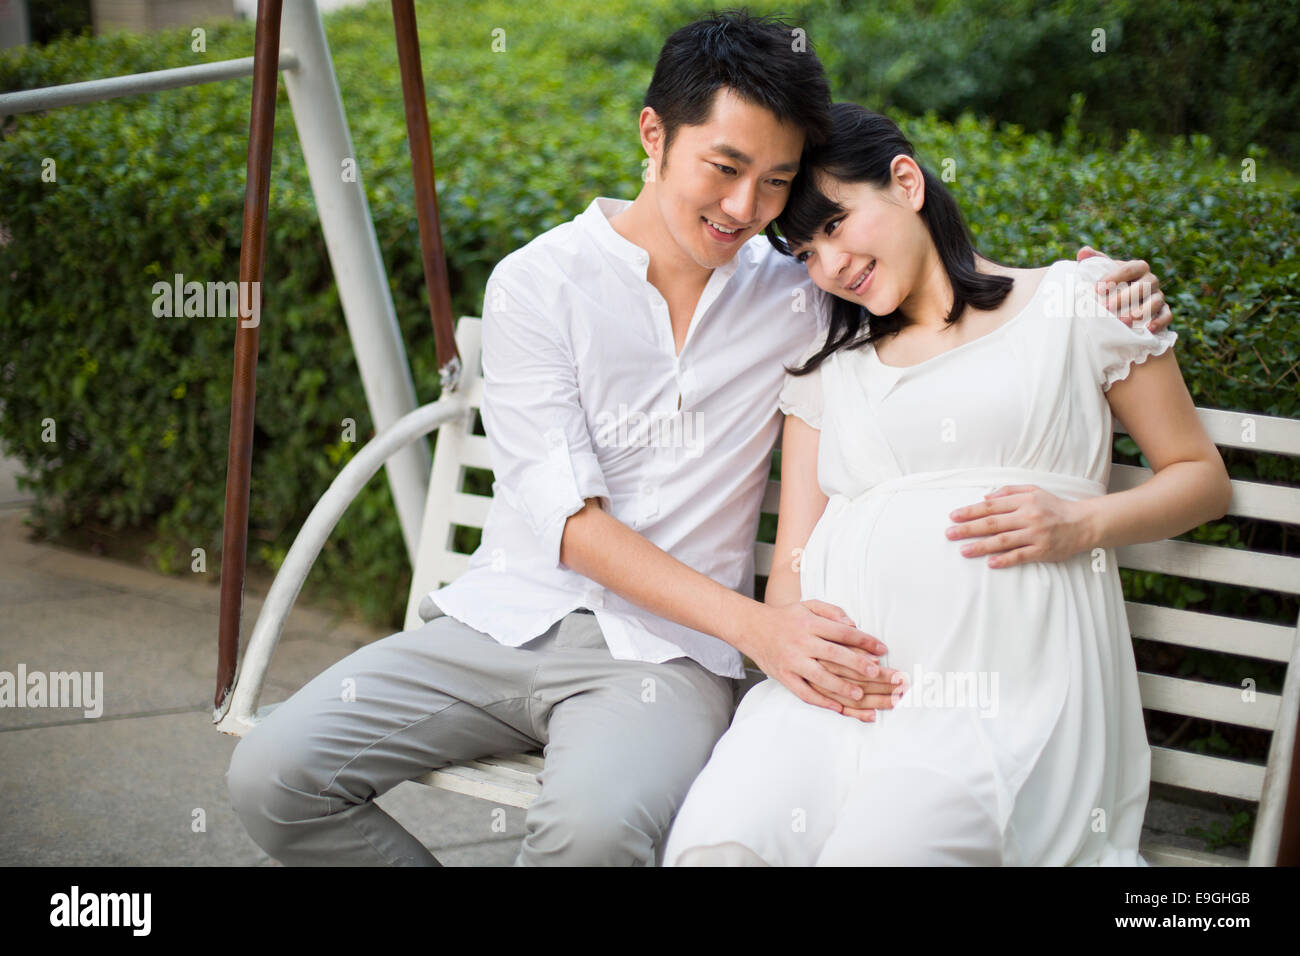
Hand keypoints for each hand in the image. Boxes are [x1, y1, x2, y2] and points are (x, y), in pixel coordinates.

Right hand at [746, 600, 901, 719]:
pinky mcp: (784, 676)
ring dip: (841, 687)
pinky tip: (837, 707)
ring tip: (861, 695)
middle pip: (834, 654)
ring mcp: (792, 661)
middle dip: (858, 664)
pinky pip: (803, 692)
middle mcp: (801, 642)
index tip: (882, 649)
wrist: (751, 627)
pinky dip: (820, 701)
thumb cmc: (785, 617)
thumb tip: (853, 625)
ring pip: (820, 677)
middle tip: (878, 673)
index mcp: (810, 623)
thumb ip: (832, 612)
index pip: (842, 632)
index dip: (865, 641)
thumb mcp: (808, 605)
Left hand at [946, 484, 1091, 568]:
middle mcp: (1028, 517)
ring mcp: (1035, 535)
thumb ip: (1009, 492)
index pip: (991, 507)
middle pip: (993, 523)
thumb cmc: (1054, 506)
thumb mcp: (1033, 491)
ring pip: (1003, 541)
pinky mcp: (1043, 551)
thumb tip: (986, 498)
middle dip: (968, 529)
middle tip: (950, 533)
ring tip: (963, 550)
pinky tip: (990, 563)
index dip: (971, 511)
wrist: (1083, 523)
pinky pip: (1020, 556)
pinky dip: (1005, 559)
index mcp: (1023, 501)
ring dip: (981, 546)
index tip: (953, 516)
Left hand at [1076, 246, 1171, 332]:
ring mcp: (1159, 296)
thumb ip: (1093, 260)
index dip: (1115, 277)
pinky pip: (1167, 316)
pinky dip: (1159, 322)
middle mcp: (1151, 280)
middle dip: (1124, 297)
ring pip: (1156, 301)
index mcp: (1138, 267)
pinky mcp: (1163, 312)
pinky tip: (1148, 329)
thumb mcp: (1102, 271)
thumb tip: (1083, 252)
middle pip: (1143, 286)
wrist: (1121, 305)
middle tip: (1105, 308)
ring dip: (1140, 312)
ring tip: (1123, 321)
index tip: (1097, 289)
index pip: (1130, 269)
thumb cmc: (1110, 285)